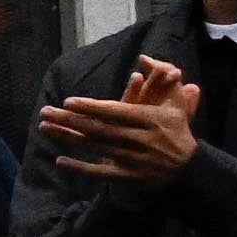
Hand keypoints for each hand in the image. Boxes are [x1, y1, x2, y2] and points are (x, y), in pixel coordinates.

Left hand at [35, 58, 202, 193]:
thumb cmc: (177, 131)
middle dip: (71, 121)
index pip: (116, 112)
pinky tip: (60, 161)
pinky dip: (81, 168)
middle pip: (100, 129)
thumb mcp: (175, 104)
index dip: (92, 107)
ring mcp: (135, 160)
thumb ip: (162, 79)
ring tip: (45, 128)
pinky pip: (102, 173)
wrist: (191, 170)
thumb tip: (144, 59)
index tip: (69, 101)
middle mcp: (141, 140)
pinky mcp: (131, 177)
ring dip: (69, 139)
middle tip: (45, 112)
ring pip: (97, 148)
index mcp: (150, 120)